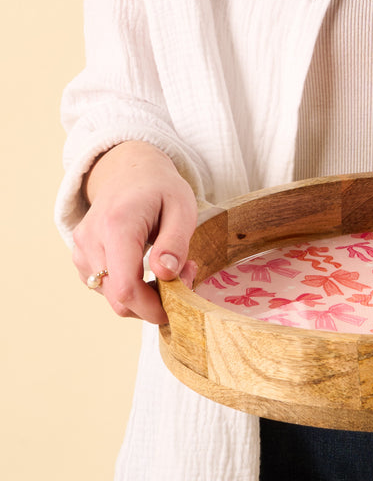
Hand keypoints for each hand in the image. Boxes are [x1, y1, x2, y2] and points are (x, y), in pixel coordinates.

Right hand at [71, 141, 197, 322]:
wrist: (129, 172)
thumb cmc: (161, 189)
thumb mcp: (182, 207)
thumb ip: (175, 242)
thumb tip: (165, 274)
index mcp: (117, 225)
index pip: (126, 287)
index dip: (152, 308)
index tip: (178, 307)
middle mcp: (91, 239)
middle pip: (118, 298)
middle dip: (153, 303)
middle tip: (184, 279)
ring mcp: (81, 250)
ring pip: (112, 297)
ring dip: (144, 295)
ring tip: (169, 266)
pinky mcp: (81, 258)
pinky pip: (106, 288)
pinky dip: (129, 288)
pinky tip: (148, 269)